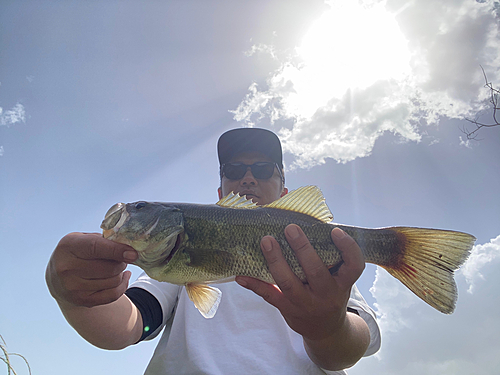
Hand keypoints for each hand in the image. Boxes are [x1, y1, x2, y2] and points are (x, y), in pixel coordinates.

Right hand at [46, 232, 137, 307]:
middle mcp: (67, 268)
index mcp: (68, 246)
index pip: (95, 247)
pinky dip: (122, 285)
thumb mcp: (84, 239)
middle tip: (122, 258)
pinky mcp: (82, 301)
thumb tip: (129, 248)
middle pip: (109, 268)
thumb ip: (103, 240)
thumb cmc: (77, 252)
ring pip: (113, 281)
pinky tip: (122, 277)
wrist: (57, 279)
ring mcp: (73, 287)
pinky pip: (113, 295)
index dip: (116, 250)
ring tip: (117, 267)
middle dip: (121, 262)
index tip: (133, 253)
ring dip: (121, 273)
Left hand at [235, 224, 364, 341]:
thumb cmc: (330, 293)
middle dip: (303, 249)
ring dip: (276, 261)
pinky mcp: (288, 310)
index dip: (347, 248)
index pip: (354, 266)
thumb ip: (330, 257)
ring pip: (290, 284)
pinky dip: (254, 284)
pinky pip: (269, 296)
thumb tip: (312, 220)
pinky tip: (242, 274)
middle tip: (290, 228)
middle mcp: (327, 295)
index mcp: (342, 283)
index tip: (335, 231)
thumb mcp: (338, 278)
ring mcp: (306, 304)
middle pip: (316, 272)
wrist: (326, 330)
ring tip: (266, 241)